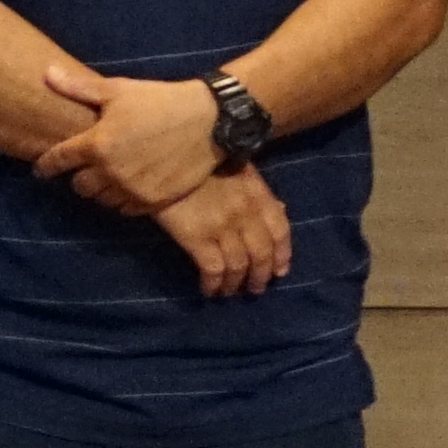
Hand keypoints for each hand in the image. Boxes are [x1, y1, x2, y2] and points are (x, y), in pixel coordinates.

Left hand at [33, 58, 226, 215]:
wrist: (211, 120)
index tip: (41, 169)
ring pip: (102, 200)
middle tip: (89, 167)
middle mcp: (110, 171)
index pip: (56, 161)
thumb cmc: (161, 101)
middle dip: (79, 177)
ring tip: (111, 176)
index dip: (45, 166)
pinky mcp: (154, 201)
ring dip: (102, 190)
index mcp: (96, 144)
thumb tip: (45, 73)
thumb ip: (78, 87)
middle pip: (79, 187)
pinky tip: (130, 186)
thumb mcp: (118, 90)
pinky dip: (124, 201)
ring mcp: (133, 189)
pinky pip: (126, 210)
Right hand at [161, 165, 290, 297]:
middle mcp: (245, 213)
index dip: (283, 254)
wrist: (164, 155)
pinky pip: (213, 268)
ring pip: (239, 264)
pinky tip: (209, 290)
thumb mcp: (237, 167)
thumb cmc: (199, 158)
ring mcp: (222, 226)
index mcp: (258, 194)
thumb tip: (280, 210)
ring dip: (236, 283)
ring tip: (230, 292)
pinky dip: (214, 283)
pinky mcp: (196, 236)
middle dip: (260, 275)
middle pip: (261, 253)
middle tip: (255, 289)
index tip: (279, 271)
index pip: (280, 230)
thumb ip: (258, 190)